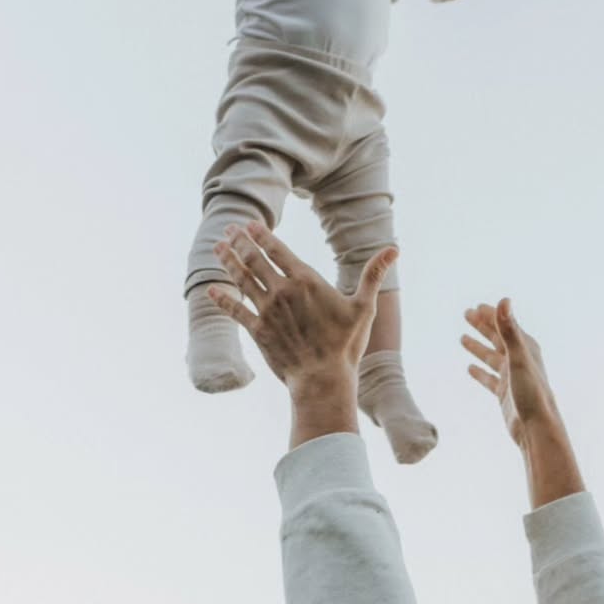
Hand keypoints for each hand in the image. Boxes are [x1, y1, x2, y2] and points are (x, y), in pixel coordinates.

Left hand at [211, 223, 396, 393]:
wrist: (323, 379)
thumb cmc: (346, 344)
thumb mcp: (364, 307)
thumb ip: (374, 275)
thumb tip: (394, 249)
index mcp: (306, 281)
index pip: (278, 250)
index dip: (263, 235)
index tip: (251, 224)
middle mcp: (282, 291)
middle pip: (255, 259)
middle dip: (240, 241)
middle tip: (229, 227)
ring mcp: (267, 310)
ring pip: (242, 278)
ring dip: (229, 260)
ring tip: (218, 246)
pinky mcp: (257, 331)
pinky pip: (235, 310)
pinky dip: (221, 299)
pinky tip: (209, 290)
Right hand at [461, 299, 559, 446]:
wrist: (536, 426)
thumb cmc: (531, 391)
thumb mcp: (518, 357)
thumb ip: (509, 329)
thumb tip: (504, 300)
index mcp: (525, 348)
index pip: (505, 325)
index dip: (490, 315)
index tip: (475, 307)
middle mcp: (519, 360)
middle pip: (497, 338)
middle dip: (482, 326)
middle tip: (466, 314)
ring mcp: (511, 377)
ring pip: (491, 357)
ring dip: (478, 347)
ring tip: (462, 338)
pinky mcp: (505, 393)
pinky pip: (489, 379)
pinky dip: (479, 372)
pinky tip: (469, 369)